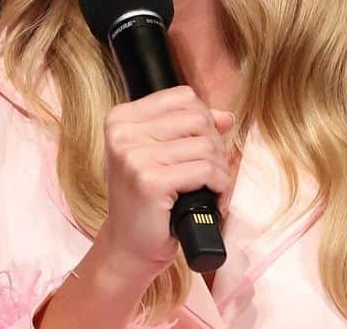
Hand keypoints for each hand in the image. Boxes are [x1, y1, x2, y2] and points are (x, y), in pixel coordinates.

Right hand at [100, 85, 234, 280]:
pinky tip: (211, 199)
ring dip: (220, 169)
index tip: (201, 147)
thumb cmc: (147, 201)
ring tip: (210, 187)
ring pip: (206, 145)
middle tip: (209, 172)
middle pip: (197, 118)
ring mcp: (133, 157)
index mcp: (120, 118)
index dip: (204, 120)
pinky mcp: (149, 182)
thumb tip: (226, 116)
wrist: (128, 248)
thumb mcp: (163, 155)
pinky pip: (207, 170)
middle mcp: (122, 133)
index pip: (183, 97)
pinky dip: (220, 186)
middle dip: (215, 145)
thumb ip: (191, 129)